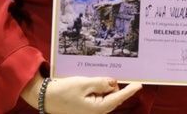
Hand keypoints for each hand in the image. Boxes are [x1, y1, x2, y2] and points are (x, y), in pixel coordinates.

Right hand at [22, 74, 141, 113]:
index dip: (130, 90)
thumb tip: (113, 82)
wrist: (46, 98)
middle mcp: (98, 111)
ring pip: (106, 94)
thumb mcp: (84, 83)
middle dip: (111, 84)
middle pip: (113, 94)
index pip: (118, 96)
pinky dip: (98, 88)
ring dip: (102, 86)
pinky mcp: (89, 106)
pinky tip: (89, 83)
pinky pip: (99, 95)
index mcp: (98, 108)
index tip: (139, 84)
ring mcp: (93, 109)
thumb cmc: (63, 92)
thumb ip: (101, 82)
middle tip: (98, 76)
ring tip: (88, 81)